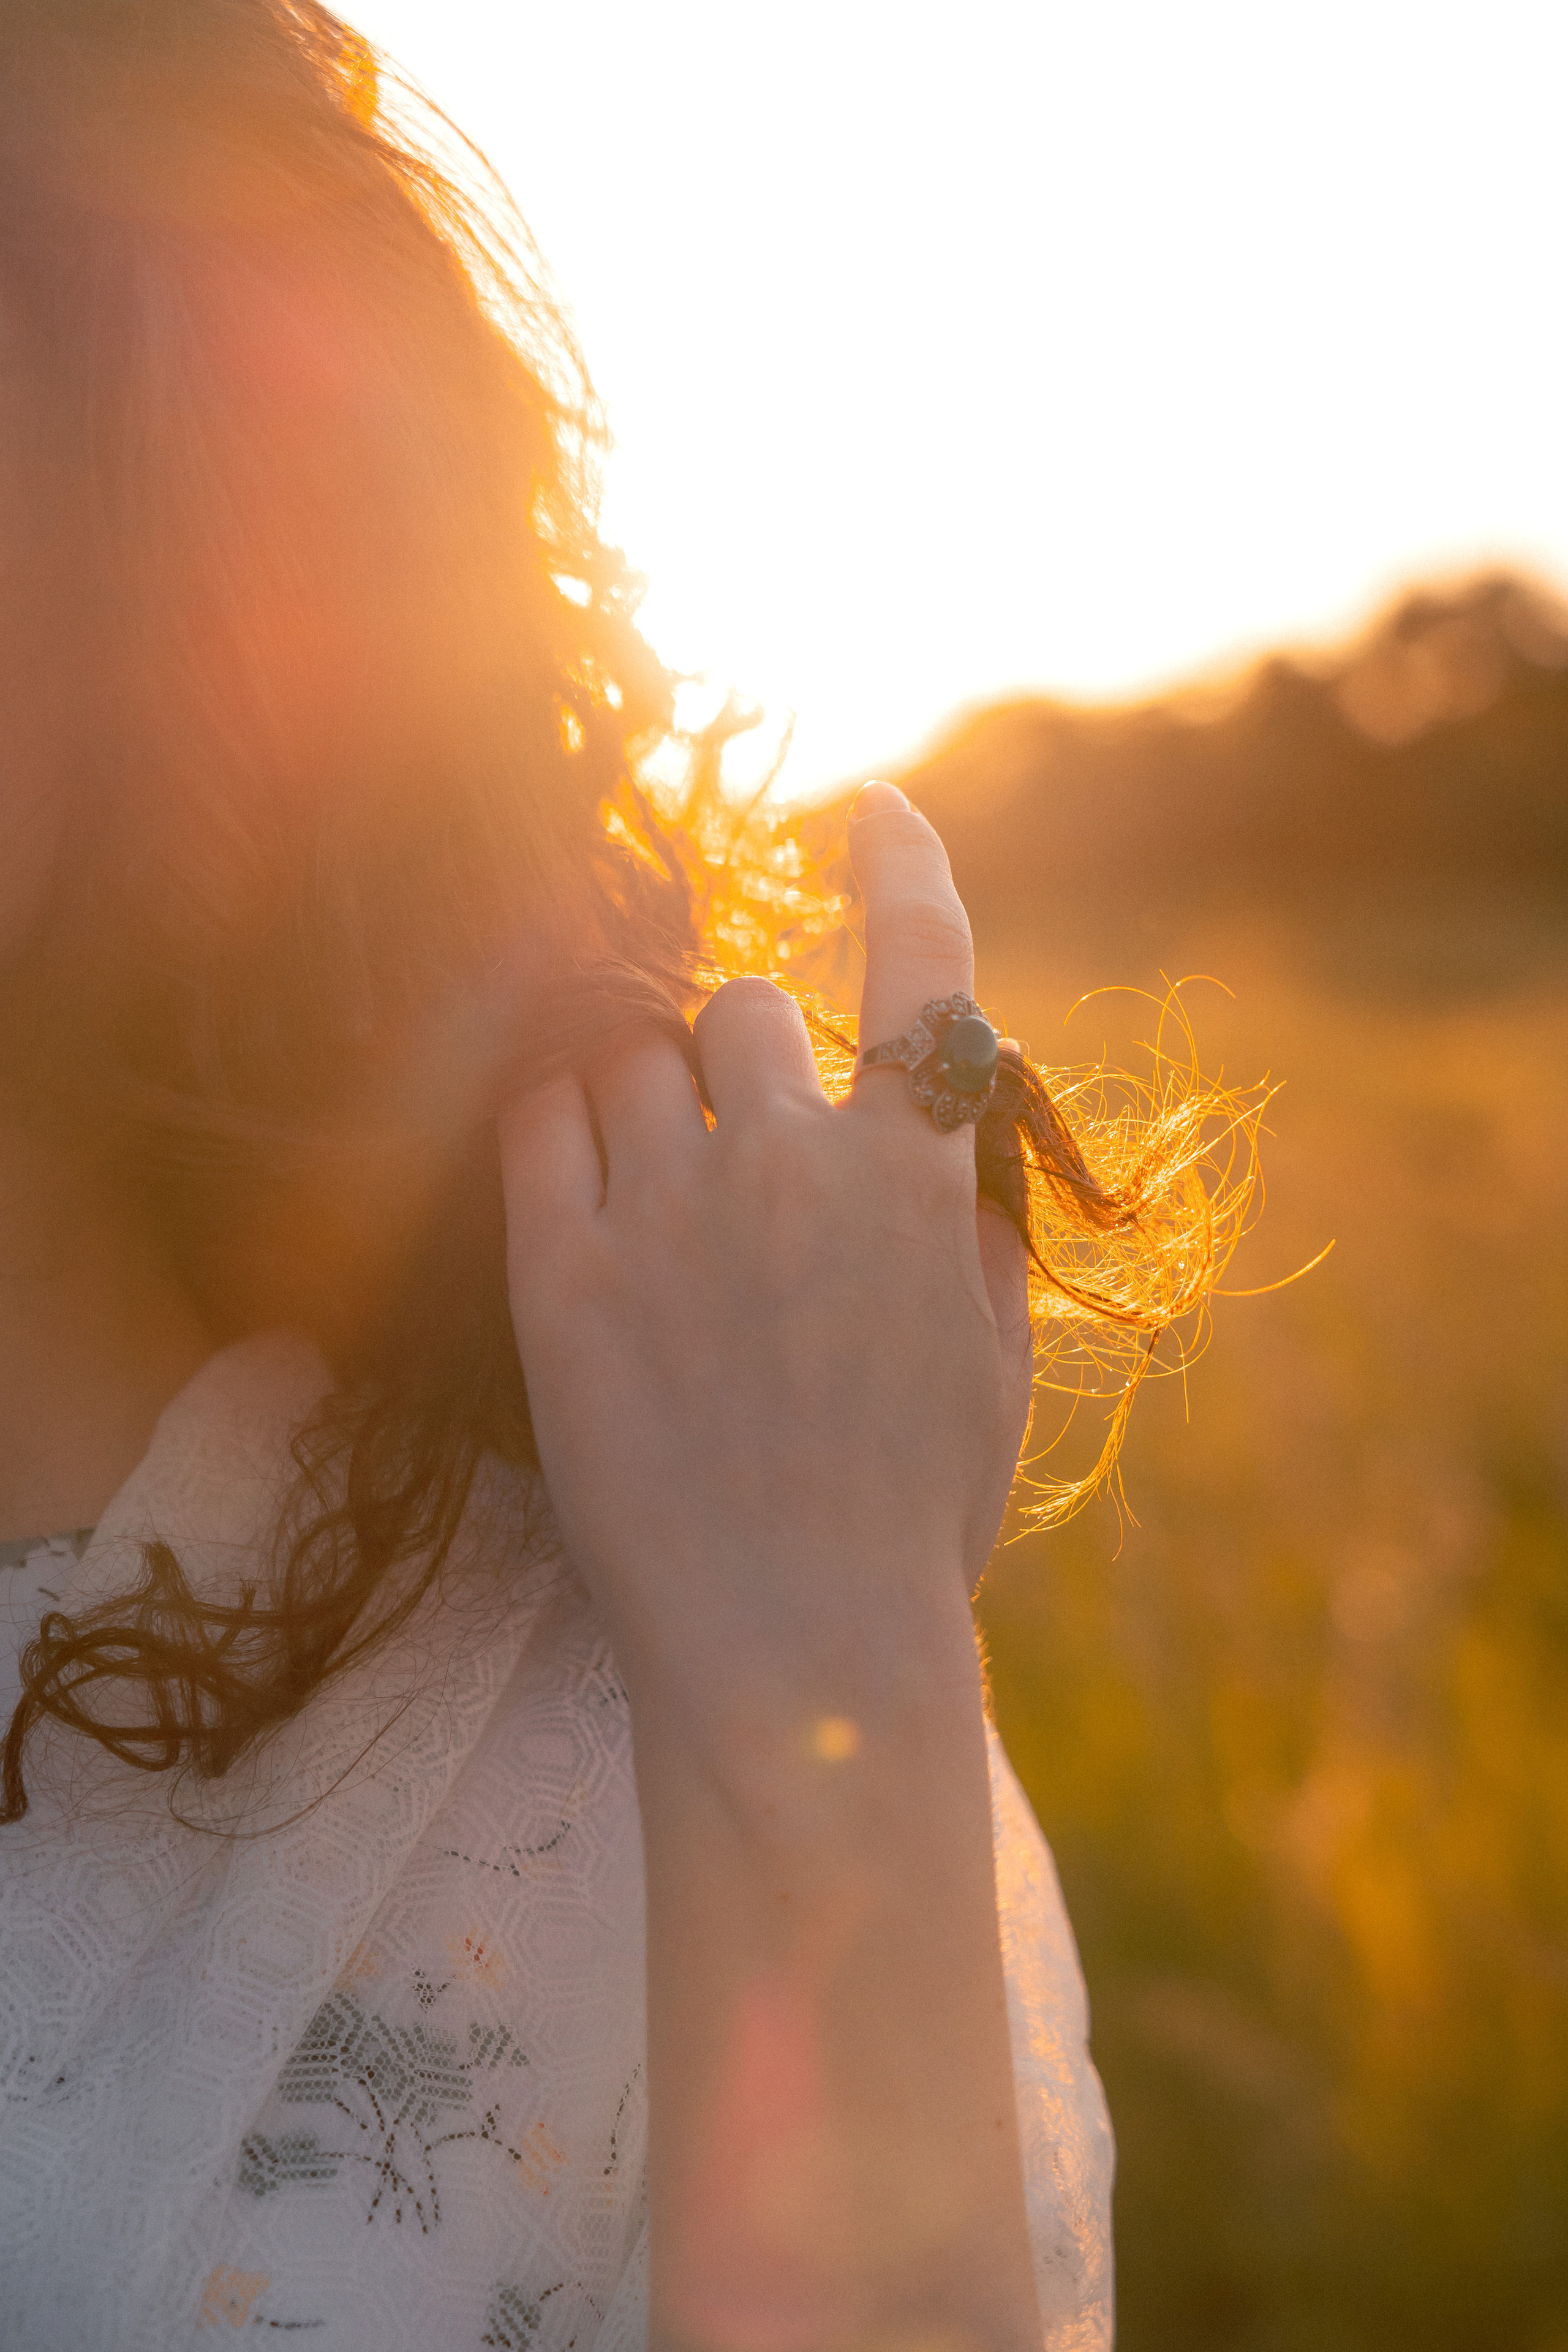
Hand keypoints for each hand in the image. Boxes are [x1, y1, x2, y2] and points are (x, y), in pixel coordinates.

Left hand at [500, 785, 1043, 2344]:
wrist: (797, 1650)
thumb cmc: (912, 1511)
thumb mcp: (993, 1353)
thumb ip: (969, 1209)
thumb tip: (946, 1114)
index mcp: (910, 1173)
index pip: (921, 961)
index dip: (900, 861)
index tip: (868, 806)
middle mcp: (787, 1159)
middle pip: (742, 1008)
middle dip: (741, 1059)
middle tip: (734, 1149)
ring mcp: (665, 1209)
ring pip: (629, 1057)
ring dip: (643, 1094)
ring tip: (653, 1190)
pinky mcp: (560, 1273)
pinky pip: (536, 1127)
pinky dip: (556, 1129)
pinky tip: (574, 1175)